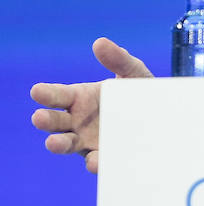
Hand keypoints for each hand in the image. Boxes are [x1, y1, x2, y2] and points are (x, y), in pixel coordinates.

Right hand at [30, 38, 151, 173]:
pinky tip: (95, 161)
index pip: (57, 95)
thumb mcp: (134, 74)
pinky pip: (96, 161)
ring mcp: (88, 140)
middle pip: (55, 122)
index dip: (46, 93)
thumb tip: (99, 42)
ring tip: (53, 143)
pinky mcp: (105, 156)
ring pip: (68, 144)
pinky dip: (94, 162)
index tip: (37, 91)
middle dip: (46, 120)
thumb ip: (119, 60)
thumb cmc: (140, 92)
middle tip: (39, 117)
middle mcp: (78, 121)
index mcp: (80, 97)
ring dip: (58, 144)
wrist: (165, 117)